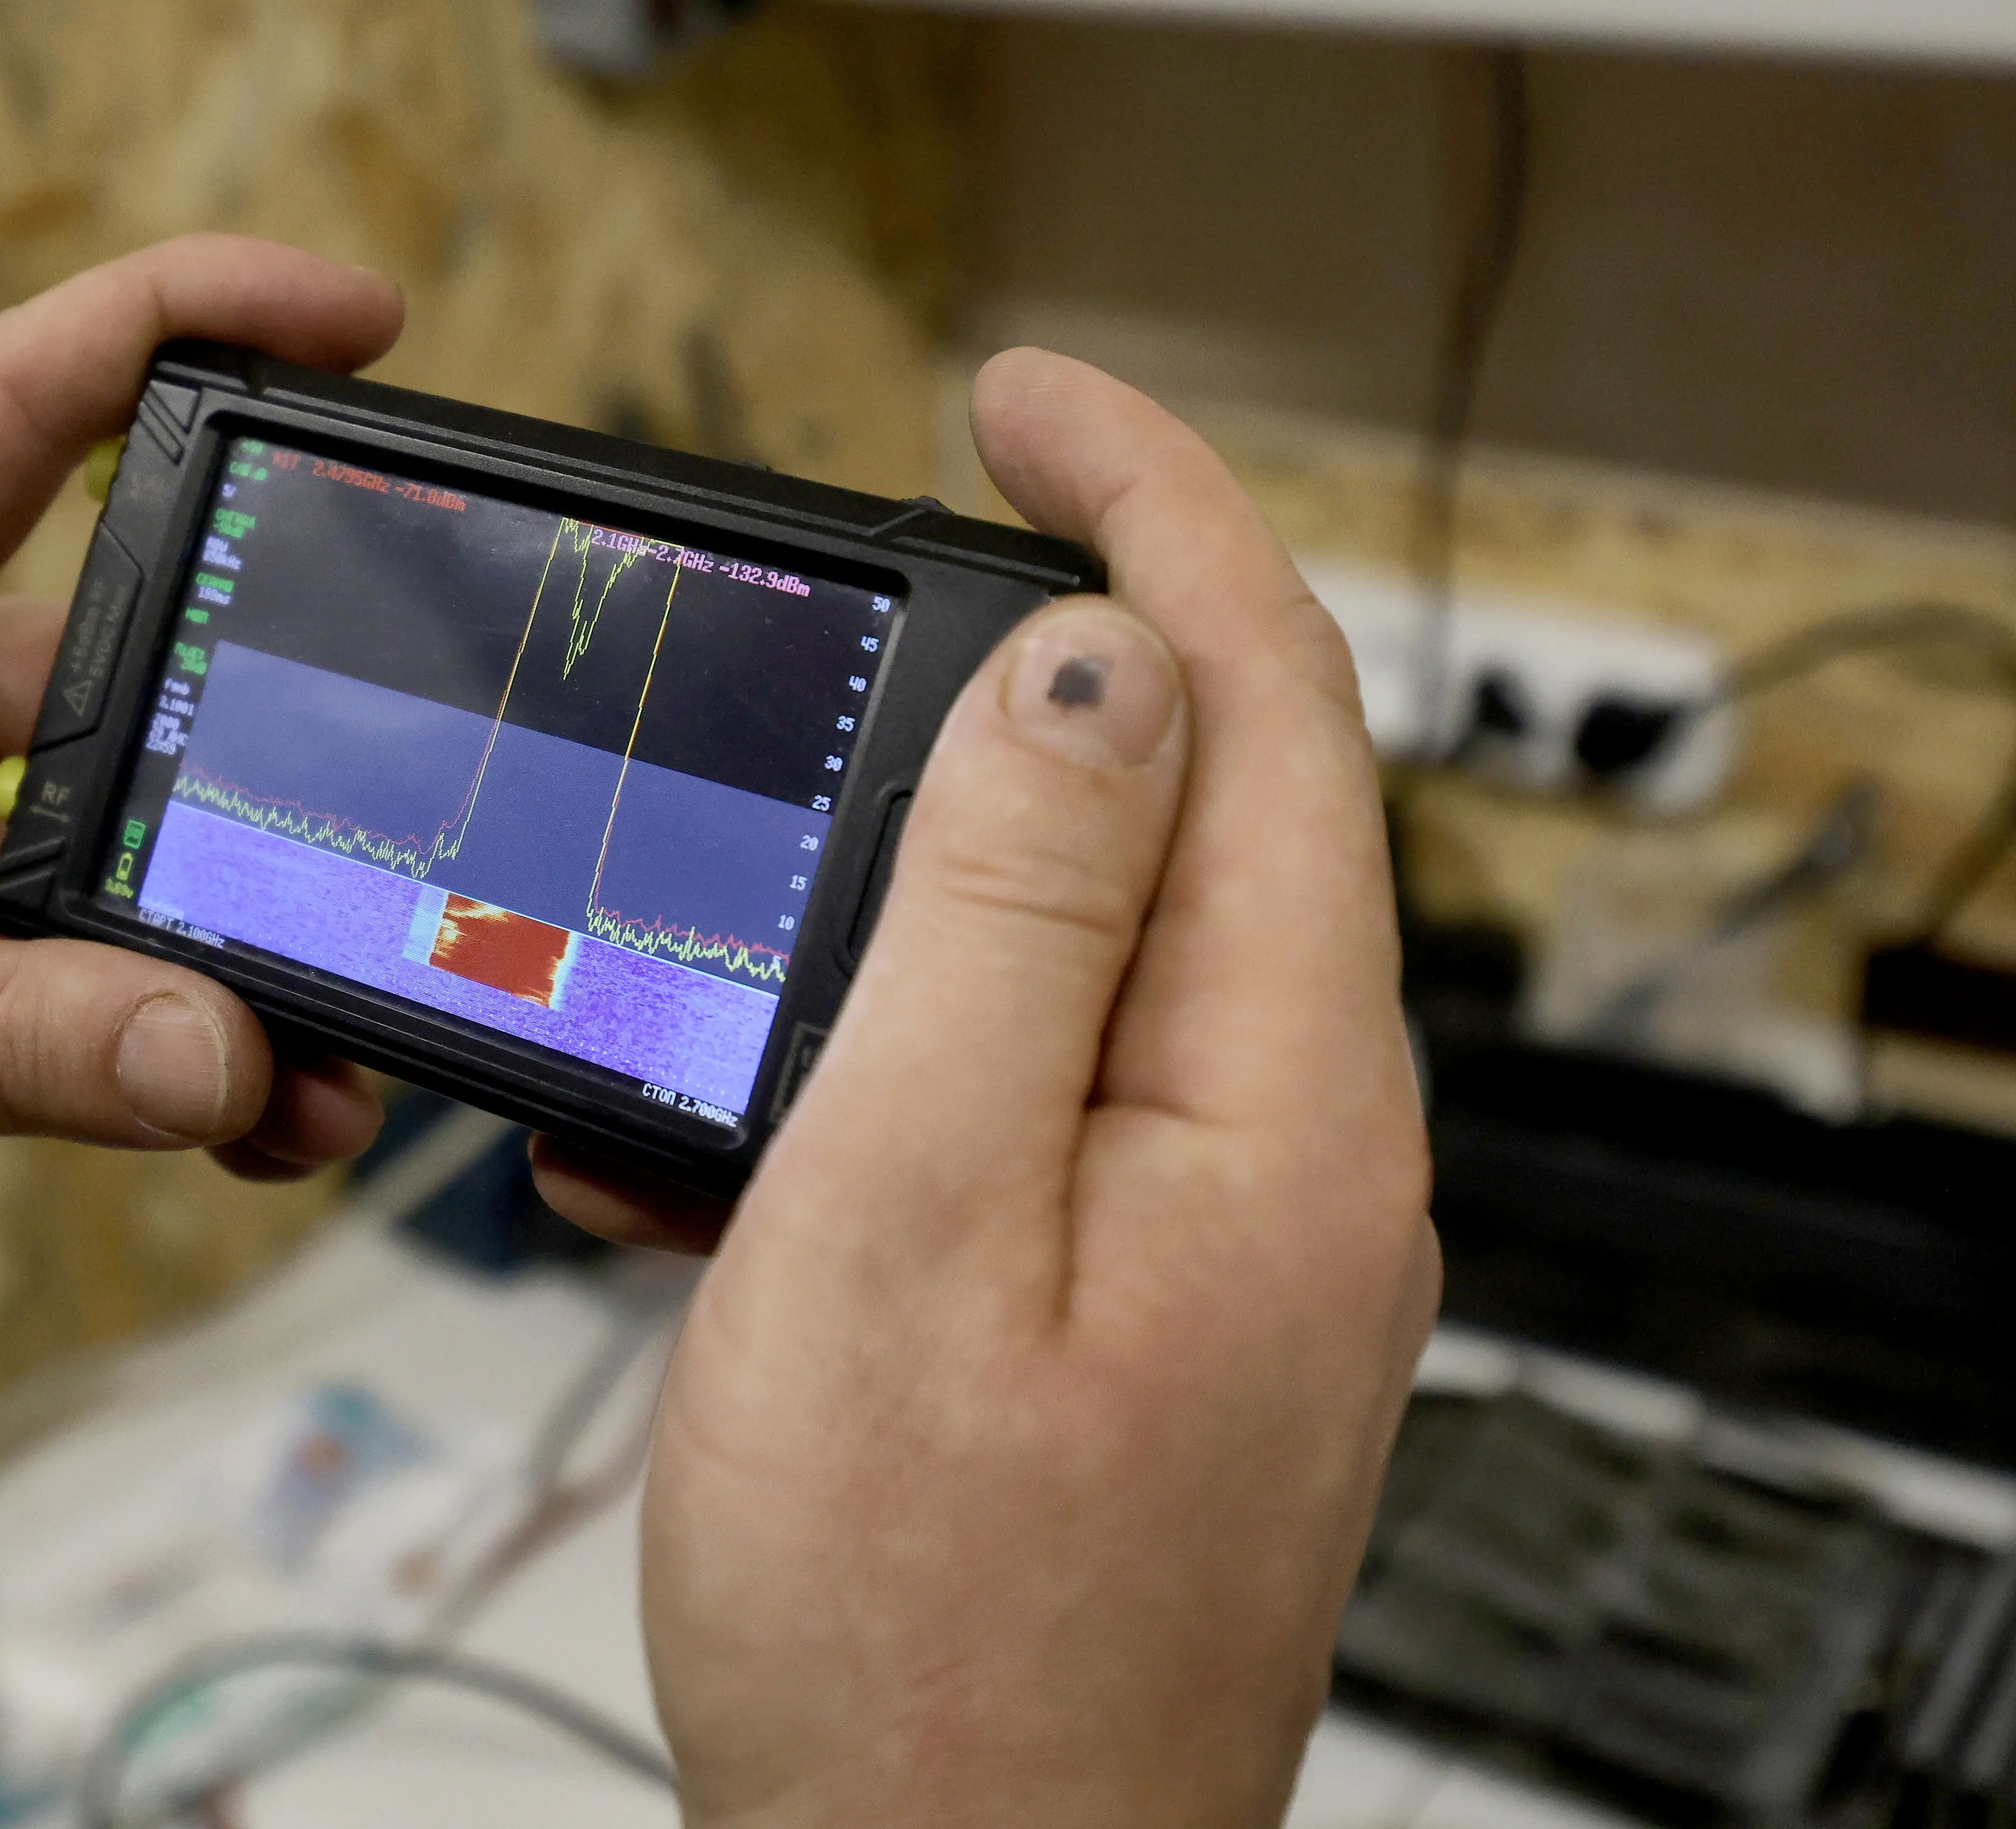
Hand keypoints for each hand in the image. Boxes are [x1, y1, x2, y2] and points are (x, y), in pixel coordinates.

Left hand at [0, 238, 402, 1403]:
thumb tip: (219, 1049)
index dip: (177, 326)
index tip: (357, 318)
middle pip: (122, 659)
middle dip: (271, 746)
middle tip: (405, 832)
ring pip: (122, 847)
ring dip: (228, 944)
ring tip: (328, 1064)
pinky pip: (82, 981)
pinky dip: (166, 1042)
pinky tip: (248, 1114)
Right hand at [542, 352, 1436, 1824]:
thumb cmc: (918, 1627)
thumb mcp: (909, 1212)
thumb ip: (1005, 915)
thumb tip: (1097, 659)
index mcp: (1273, 1098)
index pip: (1257, 696)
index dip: (1147, 501)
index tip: (1020, 388)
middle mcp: (1293, 1156)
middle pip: (1193, 808)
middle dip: (1029, 663)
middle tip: (873, 580)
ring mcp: (1225, 1244)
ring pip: (1081, 959)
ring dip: (907, 891)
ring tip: (727, 905)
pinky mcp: (1140, 1322)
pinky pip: (1026, 1111)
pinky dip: (879, 1068)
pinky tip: (722, 1137)